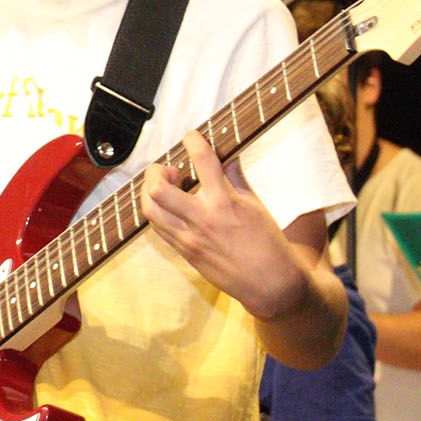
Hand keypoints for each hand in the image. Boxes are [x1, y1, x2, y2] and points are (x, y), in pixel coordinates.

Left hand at [140, 129, 305, 318]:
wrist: (270, 284)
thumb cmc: (268, 243)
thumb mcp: (255, 204)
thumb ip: (235, 178)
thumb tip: (224, 156)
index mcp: (226, 202)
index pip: (203, 161)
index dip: (193, 141)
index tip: (192, 136)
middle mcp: (203, 219)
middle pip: (159, 189)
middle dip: (157, 170)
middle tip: (170, 169)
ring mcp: (190, 238)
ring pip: (150, 209)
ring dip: (150, 191)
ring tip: (165, 186)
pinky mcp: (185, 252)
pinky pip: (158, 227)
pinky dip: (157, 211)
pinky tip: (169, 206)